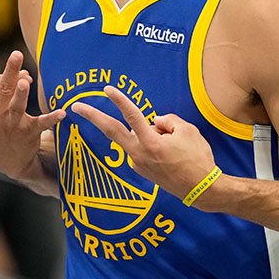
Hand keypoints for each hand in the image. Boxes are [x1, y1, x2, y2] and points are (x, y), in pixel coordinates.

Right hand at [0, 50, 65, 180]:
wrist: (4, 160)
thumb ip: (3, 92)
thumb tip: (23, 74)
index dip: (11, 73)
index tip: (23, 69)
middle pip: (4, 89)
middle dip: (10, 71)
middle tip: (16, 54)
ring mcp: (11, 125)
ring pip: (16, 106)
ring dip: (21, 94)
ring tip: (24, 82)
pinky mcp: (28, 134)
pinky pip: (41, 124)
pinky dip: (51, 118)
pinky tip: (61, 113)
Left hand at [71, 86, 218, 205]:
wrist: (201, 189)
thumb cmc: (197, 158)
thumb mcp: (188, 131)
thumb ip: (167, 120)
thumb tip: (153, 121)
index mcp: (150, 143)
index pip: (132, 116)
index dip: (120, 100)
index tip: (107, 89)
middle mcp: (139, 154)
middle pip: (111, 131)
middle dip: (93, 117)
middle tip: (76, 106)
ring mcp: (138, 164)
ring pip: (137, 138)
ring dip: (151, 134)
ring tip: (177, 147)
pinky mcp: (141, 170)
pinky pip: (143, 148)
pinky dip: (154, 144)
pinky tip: (172, 155)